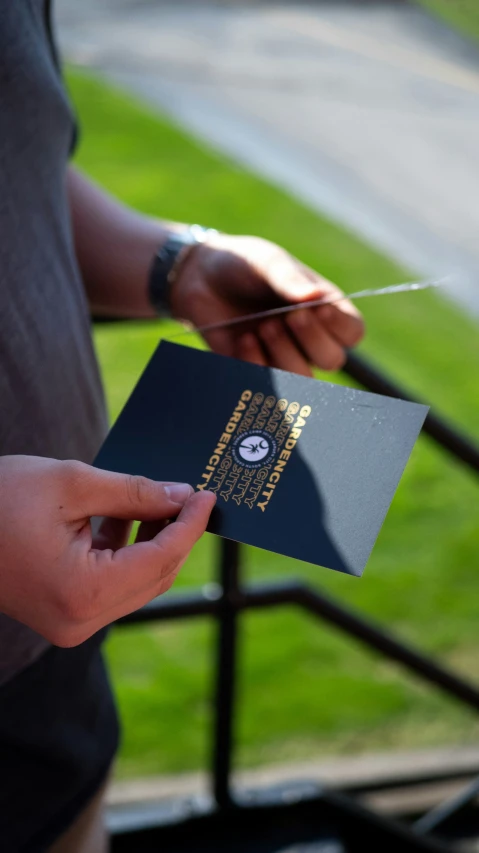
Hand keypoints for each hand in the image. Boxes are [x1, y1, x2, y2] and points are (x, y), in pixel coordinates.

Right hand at [0, 456, 214, 646]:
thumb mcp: (69, 484)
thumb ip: (133, 492)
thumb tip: (180, 495)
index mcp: (82, 591)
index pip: (160, 559)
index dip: (190, 525)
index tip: (209, 496)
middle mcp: (79, 620)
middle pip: (154, 577)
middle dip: (177, 535)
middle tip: (191, 497)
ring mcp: (70, 623)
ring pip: (136, 584)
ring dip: (151, 543)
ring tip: (157, 500)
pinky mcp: (63, 614)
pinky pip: (112, 586)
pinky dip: (125, 554)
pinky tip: (124, 517)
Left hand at [171, 234, 363, 374]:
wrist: (198, 278)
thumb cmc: (243, 265)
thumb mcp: (266, 262)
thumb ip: (289, 279)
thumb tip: (315, 296)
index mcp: (323, 307)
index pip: (352, 331)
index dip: (341, 327)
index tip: (319, 309)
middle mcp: (308, 337)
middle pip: (333, 359)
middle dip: (311, 340)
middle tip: (288, 316)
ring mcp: (283, 356)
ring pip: (302, 377)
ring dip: (285, 354)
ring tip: (262, 327)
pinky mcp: (255, 369)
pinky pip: (267, 384)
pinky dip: (256, 363)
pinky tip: (243, 340)